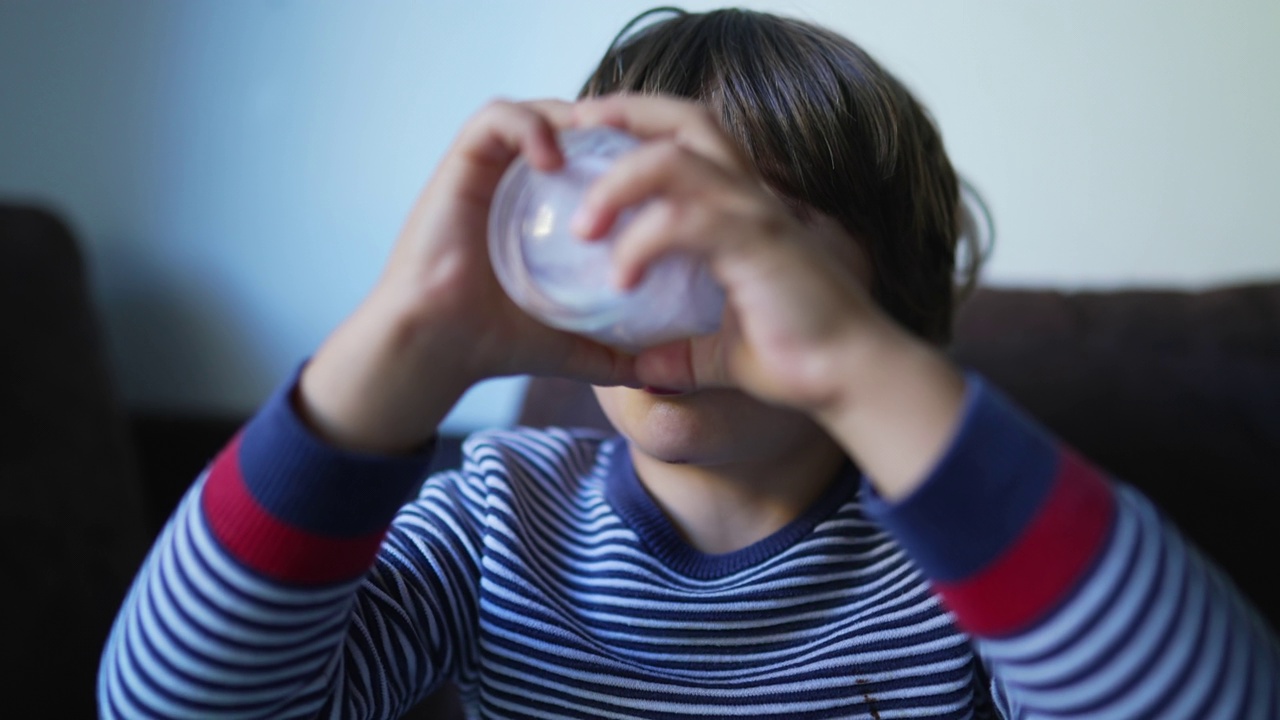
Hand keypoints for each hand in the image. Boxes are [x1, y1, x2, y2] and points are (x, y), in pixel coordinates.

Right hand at [300, 100, 637, 452]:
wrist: (437, 347)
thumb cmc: (493, 344)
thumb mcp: (571, 344)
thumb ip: (615, 354)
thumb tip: (667, 371)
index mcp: (545, 211)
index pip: (594, 157)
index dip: (630, 154)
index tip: (661, 181)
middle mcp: (517, 182)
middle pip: (574, 127)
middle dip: (613, 131)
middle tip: (643, 158)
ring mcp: (489, 168)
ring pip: (540, 112)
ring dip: (577, 119)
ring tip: (605, 152)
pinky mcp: (461, 162)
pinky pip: (497, 118)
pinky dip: (529, 126)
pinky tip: (555, 160)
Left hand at [571, 94, 965, 496]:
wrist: (850, 377)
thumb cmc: (797, 357)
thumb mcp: (720, 352)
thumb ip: (679, 350)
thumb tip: (640, 369)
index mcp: (742, 208)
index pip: (689, 136)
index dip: (639, 120)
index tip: (590, 133)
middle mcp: (749, 197)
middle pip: (684, 120)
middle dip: (624, 114)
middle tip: (573, 132)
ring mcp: (754, 215)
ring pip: (674, 161)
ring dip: (616, 185)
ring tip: (581, 227)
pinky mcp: (756, 244)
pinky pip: (685, 222)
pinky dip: (640, 243)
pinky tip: (620, 280)